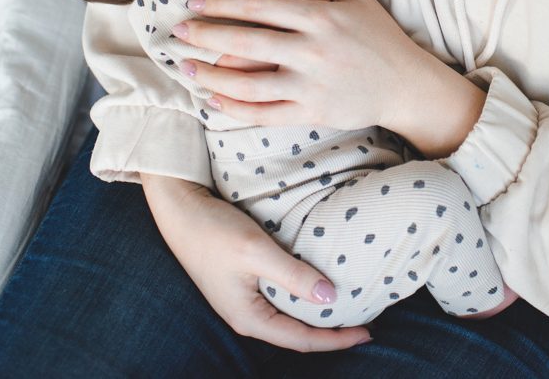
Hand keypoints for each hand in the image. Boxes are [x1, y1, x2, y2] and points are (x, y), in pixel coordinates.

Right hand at [142, 174, 370, 351]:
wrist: (180, 209)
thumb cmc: (214, 231)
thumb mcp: (257, 251)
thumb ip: (293, 275)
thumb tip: (330, 297)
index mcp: (248, 318)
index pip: (302, 340)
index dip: (336, 339)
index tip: (368, 332)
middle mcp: (246, 317)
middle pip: (296, 334)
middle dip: (330, 332)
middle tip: (366, 323)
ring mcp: (243, 301)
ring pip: (289, 318)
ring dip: (317, 316)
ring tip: (347, 308)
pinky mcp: (243, 284)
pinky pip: (280, 301)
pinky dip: (302, 299)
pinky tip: (317, 287)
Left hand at [170, 0, 485, 156]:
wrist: (407, 85)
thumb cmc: (380, 37)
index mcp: (320, 18)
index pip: (260, 8)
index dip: (222, 5)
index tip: (195, 3)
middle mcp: (312, 51)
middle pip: (245, 42)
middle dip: (205, 36)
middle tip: (176, 32)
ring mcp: (310, 85)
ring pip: (247, 83)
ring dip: (210, 76)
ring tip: (185, 67)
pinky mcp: (312, 112)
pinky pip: (263, 113)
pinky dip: (233, 108)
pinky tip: (212, 100)